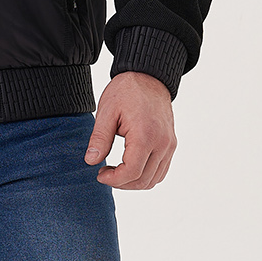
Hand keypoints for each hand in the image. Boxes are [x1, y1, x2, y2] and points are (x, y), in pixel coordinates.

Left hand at [85, 72, 175, 189]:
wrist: (149, 77)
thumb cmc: (127, 91)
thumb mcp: (107, 112)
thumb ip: (100, 138)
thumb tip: (91, 161)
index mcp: (145, 135)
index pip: (131, 172)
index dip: (113, 180)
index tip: (100, 174)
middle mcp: (162, 143)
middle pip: (143, 180)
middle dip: (121, 183)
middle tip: (105, 173)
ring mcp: (169, 145)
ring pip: (154, 179)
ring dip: (134, 182)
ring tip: (116, 171)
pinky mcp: (170, 144)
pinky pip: (161, 170)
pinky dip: (146, 176)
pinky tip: (130, 167)